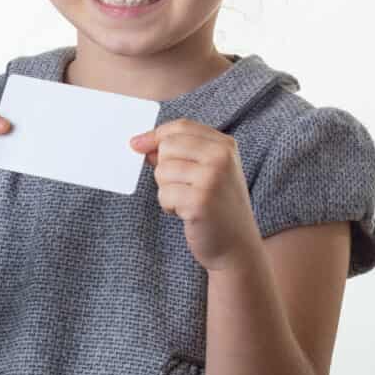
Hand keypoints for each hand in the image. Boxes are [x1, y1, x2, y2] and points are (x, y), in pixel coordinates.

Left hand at [129, 118, 261, 271]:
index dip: (155, 135)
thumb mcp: (206, 172)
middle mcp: (221, 157)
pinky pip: (164, 194)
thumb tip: (140, 143)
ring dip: (167, 190)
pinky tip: (187, 214)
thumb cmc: (218, 208)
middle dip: (165, 168)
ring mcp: (212, 178)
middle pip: (167, 146)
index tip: (137, 144)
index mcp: (225, 145)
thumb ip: (178, 154)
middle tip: (183, 187)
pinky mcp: (200, 201)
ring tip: (187, 202)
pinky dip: (169, 206)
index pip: (181, 127)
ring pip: (162, 171)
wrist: (237, 247)